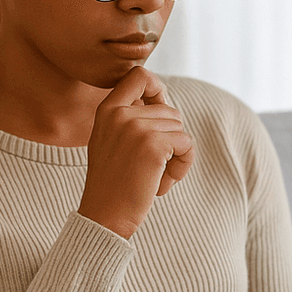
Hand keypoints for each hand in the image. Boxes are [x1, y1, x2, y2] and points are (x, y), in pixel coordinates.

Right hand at [77, 66, 195, 239]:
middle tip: (155, 164)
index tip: (159, 111)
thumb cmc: (112, 183)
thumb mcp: (110, 140)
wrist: (104, 216)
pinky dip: (184, 164)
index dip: (158, 89)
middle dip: (171, 137)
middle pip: (170, 109)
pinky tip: (165, 181)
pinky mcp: (154, 145)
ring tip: (156, 175)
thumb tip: (161, 97)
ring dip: (177, 154)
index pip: (139, 75)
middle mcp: (120, 114)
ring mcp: (136, 128)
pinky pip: (187, 144)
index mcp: (107, 110)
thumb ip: (128, 116)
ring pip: (180, 128)